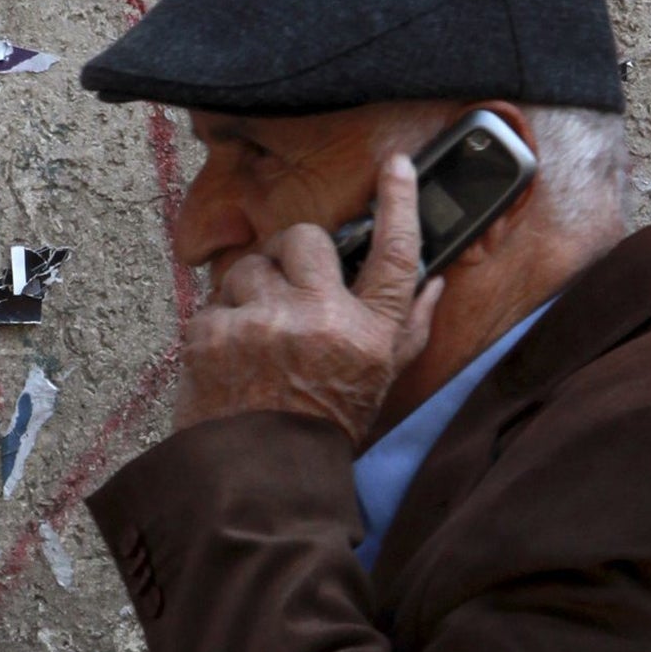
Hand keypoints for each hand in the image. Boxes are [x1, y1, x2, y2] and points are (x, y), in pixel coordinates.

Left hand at [171, 156, 443, 446]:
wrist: (256, 484)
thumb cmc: (322, 430)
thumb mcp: (379, 383)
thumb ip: (409, 330)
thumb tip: (437, 281)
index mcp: (369, 335)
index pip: (395, 256)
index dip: (400, 204)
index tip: (395, 167)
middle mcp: (320, 321)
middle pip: (307, 239)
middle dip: (293, 254)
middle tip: (288, 284)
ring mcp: (263, 323)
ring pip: (251, 265)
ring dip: (251, 291)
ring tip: (256, 336)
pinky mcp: (213, 333)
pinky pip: (214, 301)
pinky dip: (219, 323)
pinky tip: (229, 358)